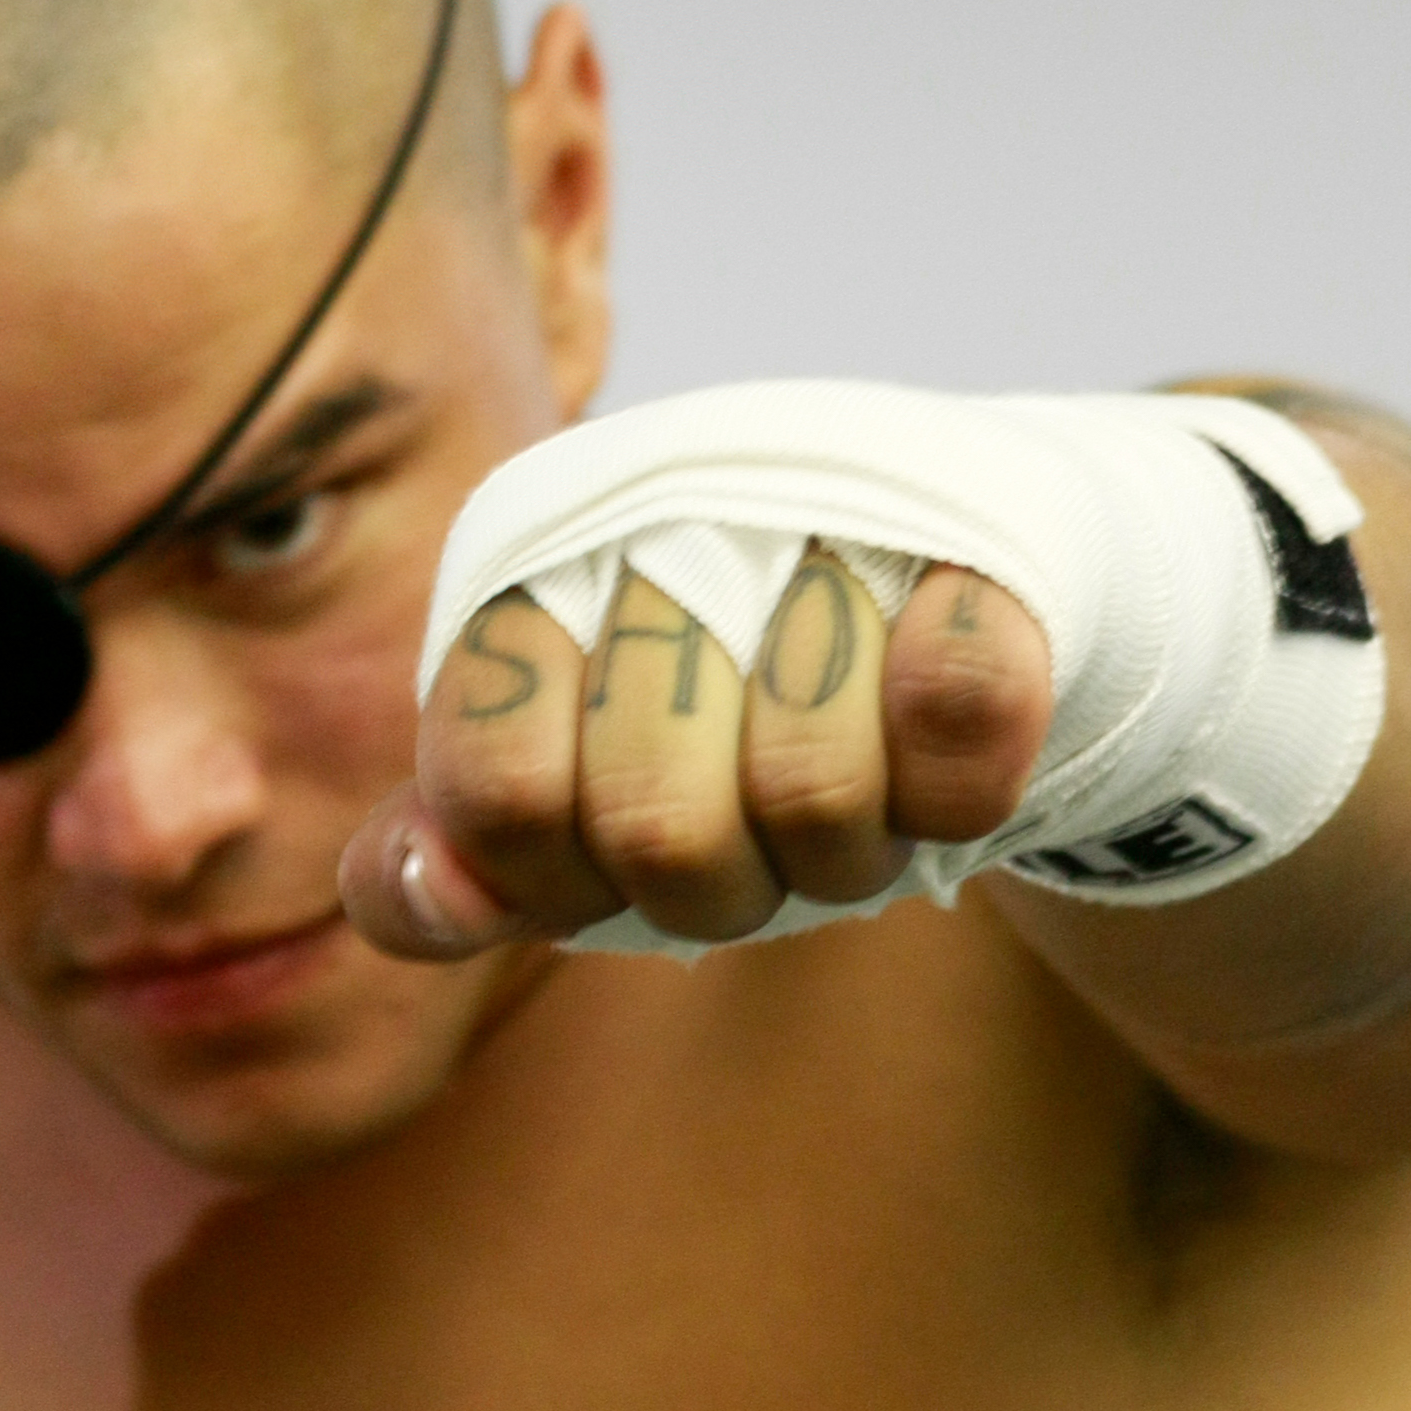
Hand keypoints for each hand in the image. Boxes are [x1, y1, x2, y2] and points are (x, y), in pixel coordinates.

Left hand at [342, 551, 1054, 954]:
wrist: (952, 575)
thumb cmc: (728, 703)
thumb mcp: (572, 772)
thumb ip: (472, 841)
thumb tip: (425, 897)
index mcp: (535, 567)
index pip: (495, 787)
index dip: (553, 877)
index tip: (605, 861)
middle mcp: (666, 514)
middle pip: (653, 822)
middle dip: (711, 884)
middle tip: (751, 843)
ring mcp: (826, 516)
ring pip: (811, 790)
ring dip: (841, 855)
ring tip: (850, 801)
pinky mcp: (985, 544)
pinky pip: (960, 709)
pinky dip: (954, 786)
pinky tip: (935, 758)